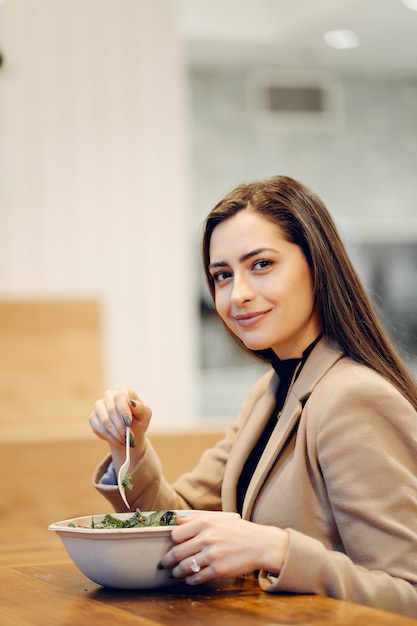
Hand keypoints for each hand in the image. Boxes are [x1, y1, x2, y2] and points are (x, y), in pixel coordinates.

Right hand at [89, 385, 151, 460]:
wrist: (130, 433)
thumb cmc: (139, 421)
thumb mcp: (145, 415)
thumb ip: (141, 408)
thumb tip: (132, 403)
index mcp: (124, 391)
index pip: (119, 396)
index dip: (123, 409)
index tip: (129, 422)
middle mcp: (110, 396)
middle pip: (111, 409)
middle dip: (120, 425)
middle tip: (127, 436)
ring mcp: (99, 406)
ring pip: (104, 420)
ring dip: (115, 433)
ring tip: (124, 440)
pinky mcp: (93, 417)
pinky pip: (98, 427)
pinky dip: (109, 436)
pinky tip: (116, 440)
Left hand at [159, 513, 289, 584]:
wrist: (260, 544)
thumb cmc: (238, 530)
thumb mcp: (218, 517)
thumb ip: (195, 518)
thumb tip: (176, 521)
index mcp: (205, 523)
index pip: (176, 534)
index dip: (173, 540)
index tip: (172, 544)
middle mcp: (207, 538)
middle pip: (177, 552)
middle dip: (168, 560)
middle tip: (164, 563)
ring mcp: (212, 555)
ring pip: (185, 566)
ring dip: (176, 572)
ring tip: (174, 573)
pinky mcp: (218, 570)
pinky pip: (197, 578)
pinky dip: (190, 580)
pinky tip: (188, 579)